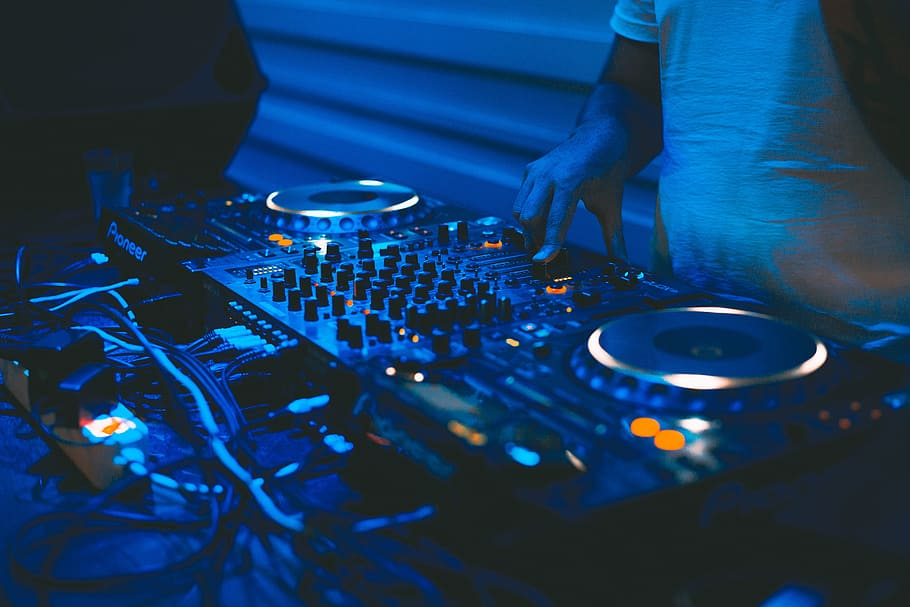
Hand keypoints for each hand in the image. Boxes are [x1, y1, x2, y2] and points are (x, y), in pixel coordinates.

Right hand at [512, 119, 628, 261]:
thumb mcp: (612, 204)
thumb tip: (623, 263)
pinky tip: (543, 221)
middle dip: (536, 237)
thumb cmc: (607, 169)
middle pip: (530, 217)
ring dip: (529, 228)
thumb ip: (614, 236)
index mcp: (570, 181)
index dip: (548, 243)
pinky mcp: (530, 171)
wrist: (599, 136)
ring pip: (521, 210)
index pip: (555, 220)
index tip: (543, 261)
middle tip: (547, 250)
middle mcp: (549, 174)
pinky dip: (529, 215)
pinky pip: (521, 200)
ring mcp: (536, 171)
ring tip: (544, 237)